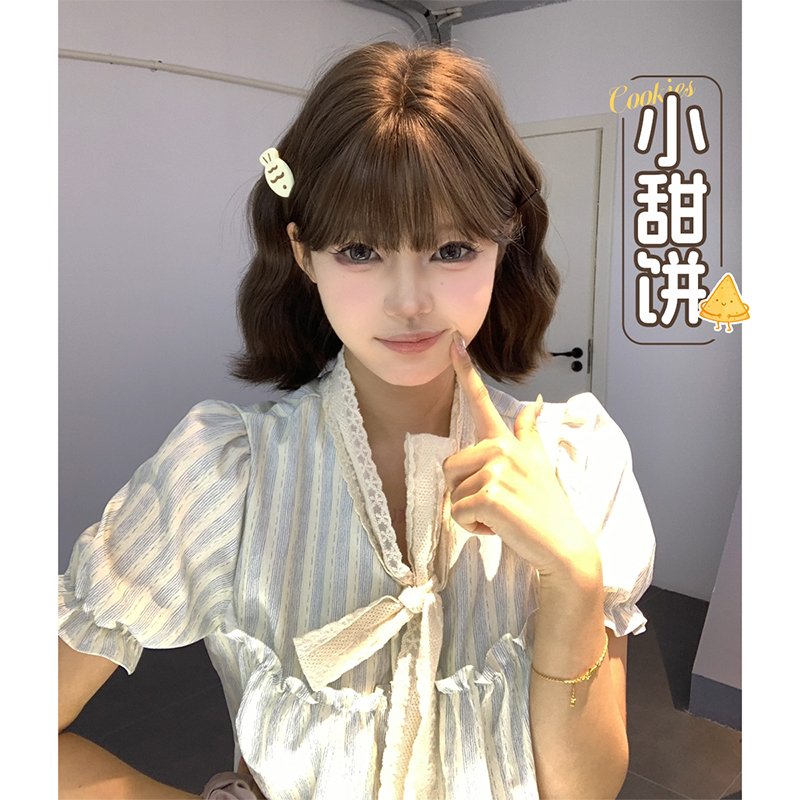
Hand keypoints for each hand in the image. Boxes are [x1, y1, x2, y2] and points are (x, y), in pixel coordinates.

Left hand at [443, 332, 599, 581]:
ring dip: (469, 513)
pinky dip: (472, 528)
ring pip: (452, 493)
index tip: (453, 340)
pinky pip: (457, 513)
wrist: (563, 545)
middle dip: (465, 493)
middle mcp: (501, 449)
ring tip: (501, 515)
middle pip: (449, 467)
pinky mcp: (491, 496)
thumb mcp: (538, 461)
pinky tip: (498, 528)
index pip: (481, 401)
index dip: (465, 371)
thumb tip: (534, 402)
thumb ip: (529, 431)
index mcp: (507, 441)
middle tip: (499, 504)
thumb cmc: (546, 506)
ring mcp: (497, 471)